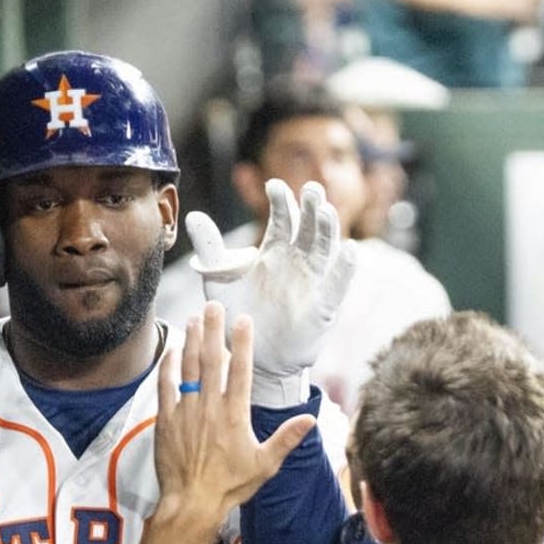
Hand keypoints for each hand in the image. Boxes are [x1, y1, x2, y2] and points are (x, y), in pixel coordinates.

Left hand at [156, 302, 315, 521]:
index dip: (242, 342)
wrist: (191, 502)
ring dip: (190, 341)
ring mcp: (186, 412)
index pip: (241, 370)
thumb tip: (310, 419)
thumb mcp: (264, 464)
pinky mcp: (166, 420)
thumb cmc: (229, 485)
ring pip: (188, 368)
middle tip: (212, 306)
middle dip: (212, 330)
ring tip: (193, 319)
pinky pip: (166, 386)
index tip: (243, 320)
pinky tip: (171, 350)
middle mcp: (210, 407)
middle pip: (212, 360)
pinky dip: (168, 366)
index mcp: (235, 415)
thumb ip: (286, 439)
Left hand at [187, 179, 356, 405]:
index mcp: (274, 253)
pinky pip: (336, 286)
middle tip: (310, 188)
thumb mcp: (218, 280)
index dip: (281, 201)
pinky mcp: (321, 309)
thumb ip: (210, 249)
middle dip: (310, 207)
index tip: (273, 185)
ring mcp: (311, 284)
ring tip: (325, 209)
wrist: (251, 357)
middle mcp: (296, 263)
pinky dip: (344, 269)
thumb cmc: (239, 316)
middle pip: (308, 228)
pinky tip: (349, 249)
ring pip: (324, 250)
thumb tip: (193, 215)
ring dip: (327, 229)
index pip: (283, 219)